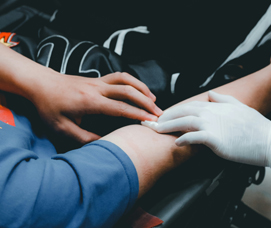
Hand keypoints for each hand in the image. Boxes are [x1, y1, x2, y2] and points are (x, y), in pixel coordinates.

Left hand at [32, 72, 162, 143]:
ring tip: (154, 100)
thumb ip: (84, 138)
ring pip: (127, 80)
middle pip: (128, 91)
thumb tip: (104, 143)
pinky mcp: (98, 79)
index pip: (120, 108)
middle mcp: (97, 88)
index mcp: (90, 102)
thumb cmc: (50, 107)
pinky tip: (139, 90)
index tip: (151, 121)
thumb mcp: (62, 128)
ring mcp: (98, 81)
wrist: (41, 84)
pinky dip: (134, 82)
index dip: (137, 114)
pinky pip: (121, 76)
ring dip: (143, 89)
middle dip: (146, 102)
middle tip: (159, 113)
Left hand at [142, 91, 270, 167]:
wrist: (268, 140)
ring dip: (168, 126)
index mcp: (216, 105)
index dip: (175, 110)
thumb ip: (223, 99)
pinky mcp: (215, 139)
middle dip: (165, 117)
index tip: (164, 115)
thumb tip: (210, 94)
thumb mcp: (240, 107)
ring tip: (157, 131)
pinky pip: (193, 138)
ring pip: (184, 122)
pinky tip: (176, 143)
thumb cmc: (255, 126)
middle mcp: (212, 112)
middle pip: (182, 112)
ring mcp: (212, 124)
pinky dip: (183, 139)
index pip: (190, 105)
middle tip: (153, 123)